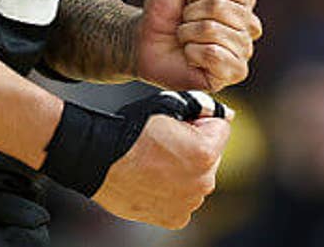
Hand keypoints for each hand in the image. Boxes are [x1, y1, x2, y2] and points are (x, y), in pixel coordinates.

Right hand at [92, 113, 229, 228]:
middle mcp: (203, 183)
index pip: (221, 128)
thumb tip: (226, 115)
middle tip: (164, 144)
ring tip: (154, 162)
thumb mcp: (168, 106)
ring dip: (184, 170)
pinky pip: (182, 198)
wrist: (98, 158)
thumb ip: (201, 109)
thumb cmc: (131, 130)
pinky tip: (152, 180)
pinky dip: (172, 191)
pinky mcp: (174, 218)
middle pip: (211, 156)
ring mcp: (188, 203)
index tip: (178, 125)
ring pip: (196, 178)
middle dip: (195, 148)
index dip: (199, 121)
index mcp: (205, 153)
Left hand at [137, 0, 261, 91]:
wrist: (144, 42)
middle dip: (192, 12)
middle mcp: (248, 25)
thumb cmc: (165, 9)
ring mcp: (243, 50)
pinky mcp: (233, 73)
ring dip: (188, 33)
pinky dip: (193, 52)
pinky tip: (191, 55)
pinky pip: (215, 55)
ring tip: (186, 38)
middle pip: (221, 7)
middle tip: (185, 20)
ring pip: (214, 31)